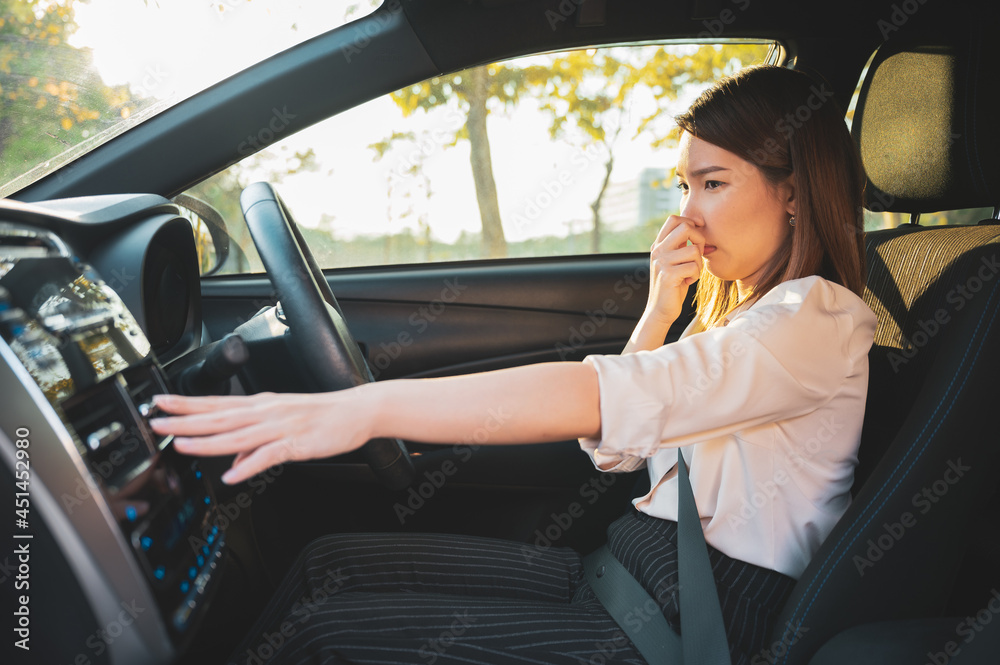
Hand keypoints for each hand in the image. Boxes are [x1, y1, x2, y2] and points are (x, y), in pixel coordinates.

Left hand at [149, 389, 373, 484]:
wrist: (357, 411)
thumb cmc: (324, 415)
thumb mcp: (283, 425)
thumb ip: (255, 444)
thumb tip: (234, 463)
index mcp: (260, 406)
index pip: (215, 404)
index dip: (186, 405)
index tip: (160, 404)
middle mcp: (265, 412)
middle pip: (218, 417)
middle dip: (185, 421)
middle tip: (156, 422)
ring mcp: (279, 427)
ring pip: (236, 435)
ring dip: (208, 441)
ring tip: (182, 445)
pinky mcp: (296, 443)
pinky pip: (268, 456)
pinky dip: (249, 465)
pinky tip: (232, 475)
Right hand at [645, 215, 704, 325]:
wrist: (660, 310)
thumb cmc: (673, 286)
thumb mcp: (677, 263)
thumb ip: (684, 247)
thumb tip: (707, 237)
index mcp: (659, 245)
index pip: (674, 219)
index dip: (691, 223)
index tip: (697, 238)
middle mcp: (658, 250)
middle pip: (685, 226)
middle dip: (699, 239)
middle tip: (698, 254)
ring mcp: (661, 262)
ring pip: (694, 250)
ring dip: (699, 263)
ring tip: (691, 273)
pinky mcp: (668, 275)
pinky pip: (694, 267)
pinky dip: (696, 275)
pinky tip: (687, 281)